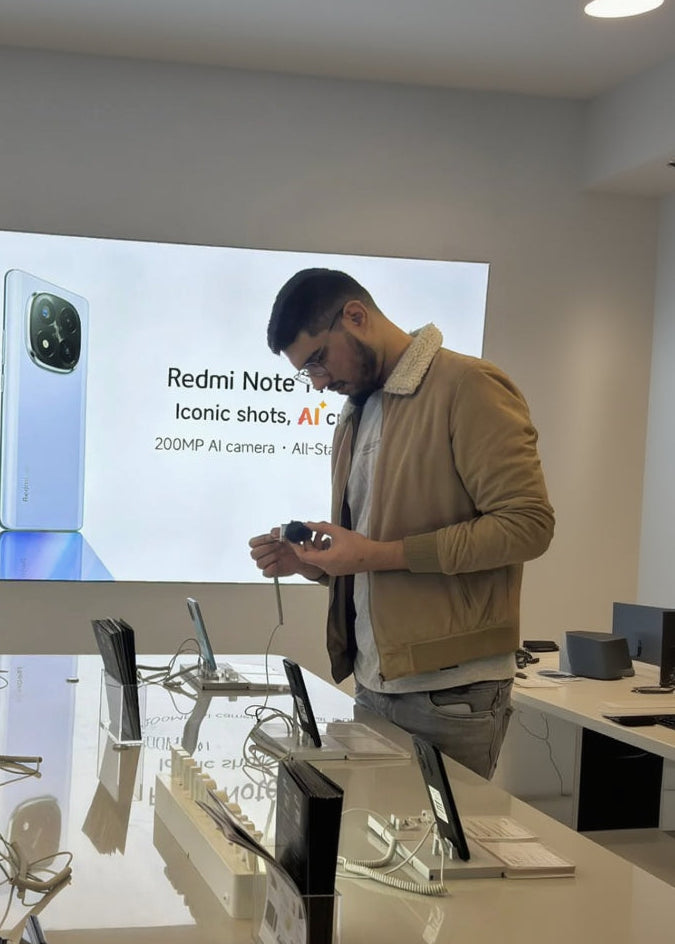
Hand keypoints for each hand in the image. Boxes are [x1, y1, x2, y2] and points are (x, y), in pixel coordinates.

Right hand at [248, 528, 325, 580]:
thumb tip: (274, 532)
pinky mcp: (273, 572)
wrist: (306, 555)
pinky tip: (278, 564)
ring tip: (281, 554)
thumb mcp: (290, 533)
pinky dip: (271, 569)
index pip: (253, 543)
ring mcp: (268, 563)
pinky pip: (266, 573)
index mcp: (265, 542)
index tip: (274, 537)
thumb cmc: (296, 542)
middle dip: (265, 549)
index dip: (261, 540)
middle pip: (254, 554)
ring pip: (259, 563)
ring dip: (270, 558)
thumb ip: (281, 531)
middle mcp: (264, 553)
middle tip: (278, 546)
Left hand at [290, 521, 405, 575]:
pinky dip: (323, 551)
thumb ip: (321, 527)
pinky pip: (325, 561)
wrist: (374, 556)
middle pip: (310, 557)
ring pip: (318, 558)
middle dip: (307, 544)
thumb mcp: (338, 532)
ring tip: (320, 533)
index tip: (291, 538)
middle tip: (306, 532)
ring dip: (316, 547)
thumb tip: (308, 523)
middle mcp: (326, 568)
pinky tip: (329, 541)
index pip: (303, 556)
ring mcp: (332, 571)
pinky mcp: (337, 570)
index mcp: (325, 560)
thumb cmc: (358, 545)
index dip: (296, 547)